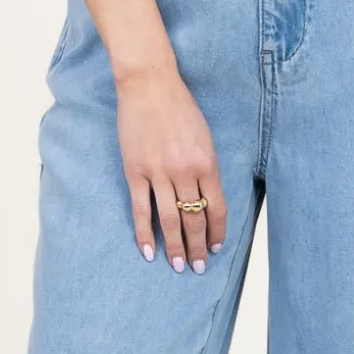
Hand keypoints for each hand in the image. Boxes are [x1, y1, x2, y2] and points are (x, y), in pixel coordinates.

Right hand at [115, 62, 227, 274]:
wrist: (150, 85)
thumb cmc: (180, 107)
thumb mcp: (204, 136)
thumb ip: (207, 167)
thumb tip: (207, 197)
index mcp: (207, 162)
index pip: (217, 208)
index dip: (217, 232)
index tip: (217, 248)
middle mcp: (185, 171)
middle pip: (194, 219)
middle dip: (198, 247)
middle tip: (199, 268)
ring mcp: (158, 173)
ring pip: (169, 219)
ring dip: (175, 247)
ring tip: (179, 266)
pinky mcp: (135, 171)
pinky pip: (141, 209)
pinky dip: (145, 233)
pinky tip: (149, 251)